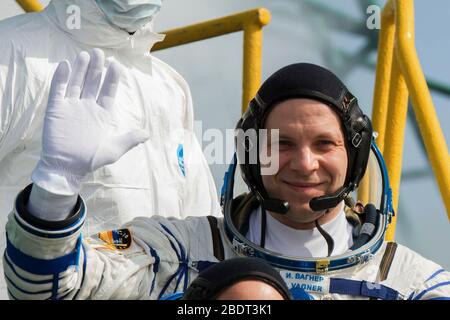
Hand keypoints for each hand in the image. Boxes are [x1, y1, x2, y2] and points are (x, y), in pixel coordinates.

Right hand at [32, 49, 149, 194]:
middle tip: (100, 53)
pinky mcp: (55, 109)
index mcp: (102, 113)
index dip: (112, 78)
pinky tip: (65, 65)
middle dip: (97, 68)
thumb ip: (130, 140)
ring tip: (86, 55)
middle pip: (92, 83)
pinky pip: (58, 90)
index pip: (108, 91)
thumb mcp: (114, 150)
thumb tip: (147, 134)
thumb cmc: (90, 160)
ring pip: (76, 82)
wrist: (67, 168)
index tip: (117, 65)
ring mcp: (71, 106)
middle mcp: (87, 107)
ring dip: (80, 69)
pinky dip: (60, 78)